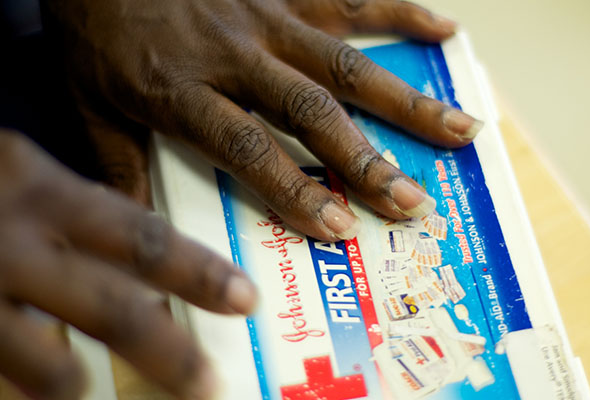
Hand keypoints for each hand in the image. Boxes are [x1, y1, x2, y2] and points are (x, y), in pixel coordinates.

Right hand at [0, 130, 256, 398]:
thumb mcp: (19, 174)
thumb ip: (75, 215)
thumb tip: (142, 269)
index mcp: (41, 192)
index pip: (140, 235)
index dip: (197, 270)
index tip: (245, 298)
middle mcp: (14, 243)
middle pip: (108, 307)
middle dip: (166, 352)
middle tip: (209, 382)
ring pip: (44, 364)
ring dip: (71, 384)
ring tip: (85, 390)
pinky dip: (23, 387)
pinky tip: (44, 393)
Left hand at [44, 0, 481, 240]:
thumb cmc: (93, 29)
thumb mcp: (88, 103)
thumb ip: (119, 165)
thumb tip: (142, 232)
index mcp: (184, 92)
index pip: (249, 149)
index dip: (294, 189)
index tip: (338, 227)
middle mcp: (236, 57)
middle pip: (311, 112)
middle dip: (366, 160)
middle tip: (413, 200)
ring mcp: (266, 16)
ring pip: (344, 63)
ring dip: (405, 100)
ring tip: (460, 129)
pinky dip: (398, 10)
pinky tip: (444, 27)